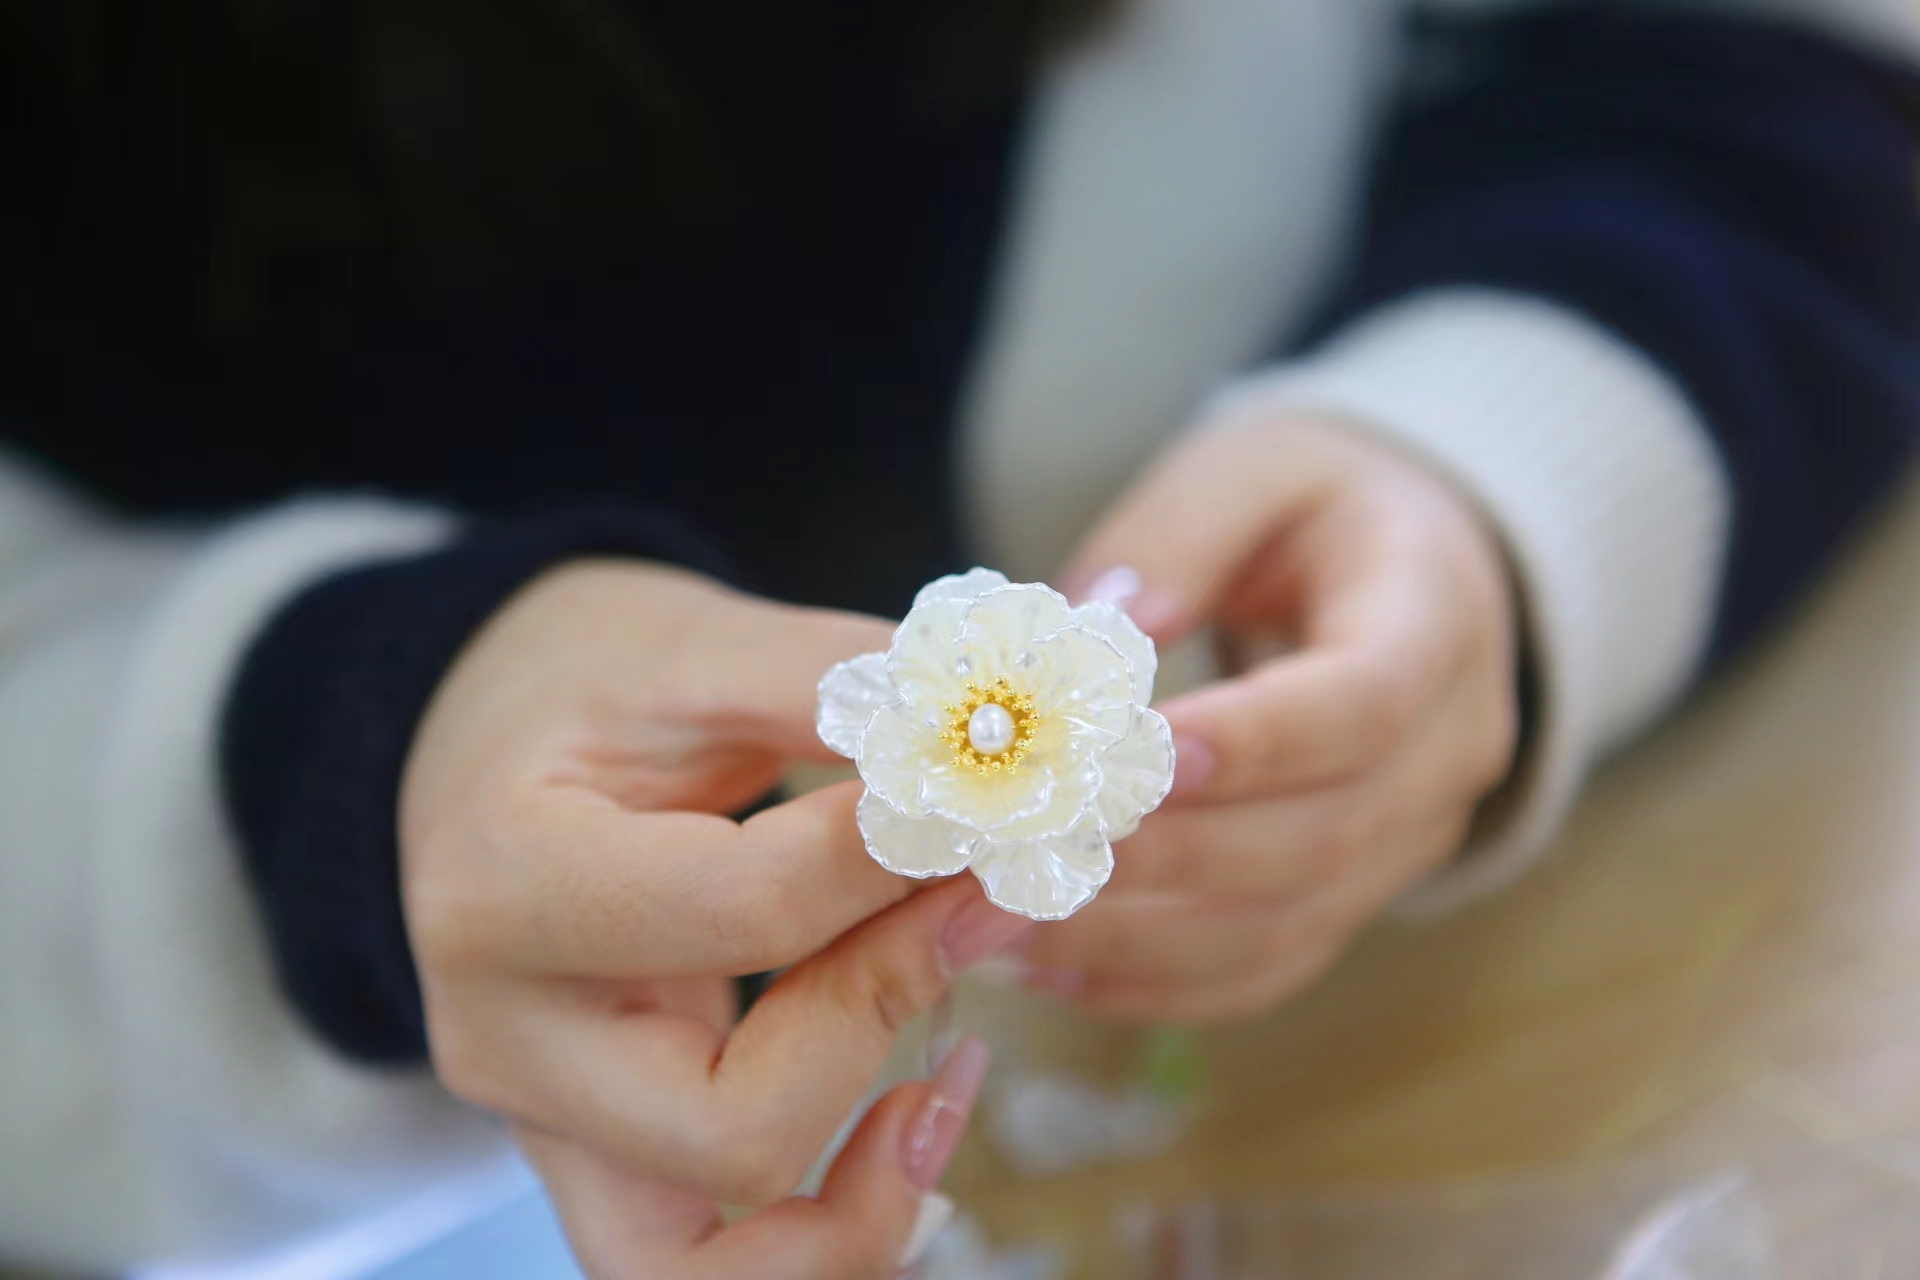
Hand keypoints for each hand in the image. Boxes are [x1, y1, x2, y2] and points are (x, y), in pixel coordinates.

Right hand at [400, 563, 1030, 1261]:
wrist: (474, 739)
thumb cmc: (579, 683)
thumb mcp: (695, 645)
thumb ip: (840, 688)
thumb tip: (1001, 738)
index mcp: (506, 886)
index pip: (749, 912)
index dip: (903, 860)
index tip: (997, 797)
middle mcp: (504, 1038)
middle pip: (737, 1126)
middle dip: (889, 1012)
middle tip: (984, 898)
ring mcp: (545, 1123)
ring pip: (718, 1261)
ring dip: (871, 1181)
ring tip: (957, 1067)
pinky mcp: (597, 1159)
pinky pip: (713, 1264)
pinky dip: (830, 1228)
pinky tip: (915, 1120)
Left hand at [1027, 416, 1518, 1022]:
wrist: (1407, 562)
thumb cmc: (1311, 504)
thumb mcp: (1249, 468)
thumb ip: (1179, 534)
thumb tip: (1103, 624)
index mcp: (1437, 622)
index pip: (1365, 706)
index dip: (1256, 745)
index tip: (1132, 757)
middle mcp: (1448, 751)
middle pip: (1323, 837)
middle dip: (1167, 856)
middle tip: (1026, 853)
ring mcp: (1409, 839)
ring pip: (1290, 926)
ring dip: (1142, 939)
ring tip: (1007, 923)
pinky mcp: (1355, 894)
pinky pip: (1267, 968)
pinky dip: (1159, 984)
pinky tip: (1050, 970)